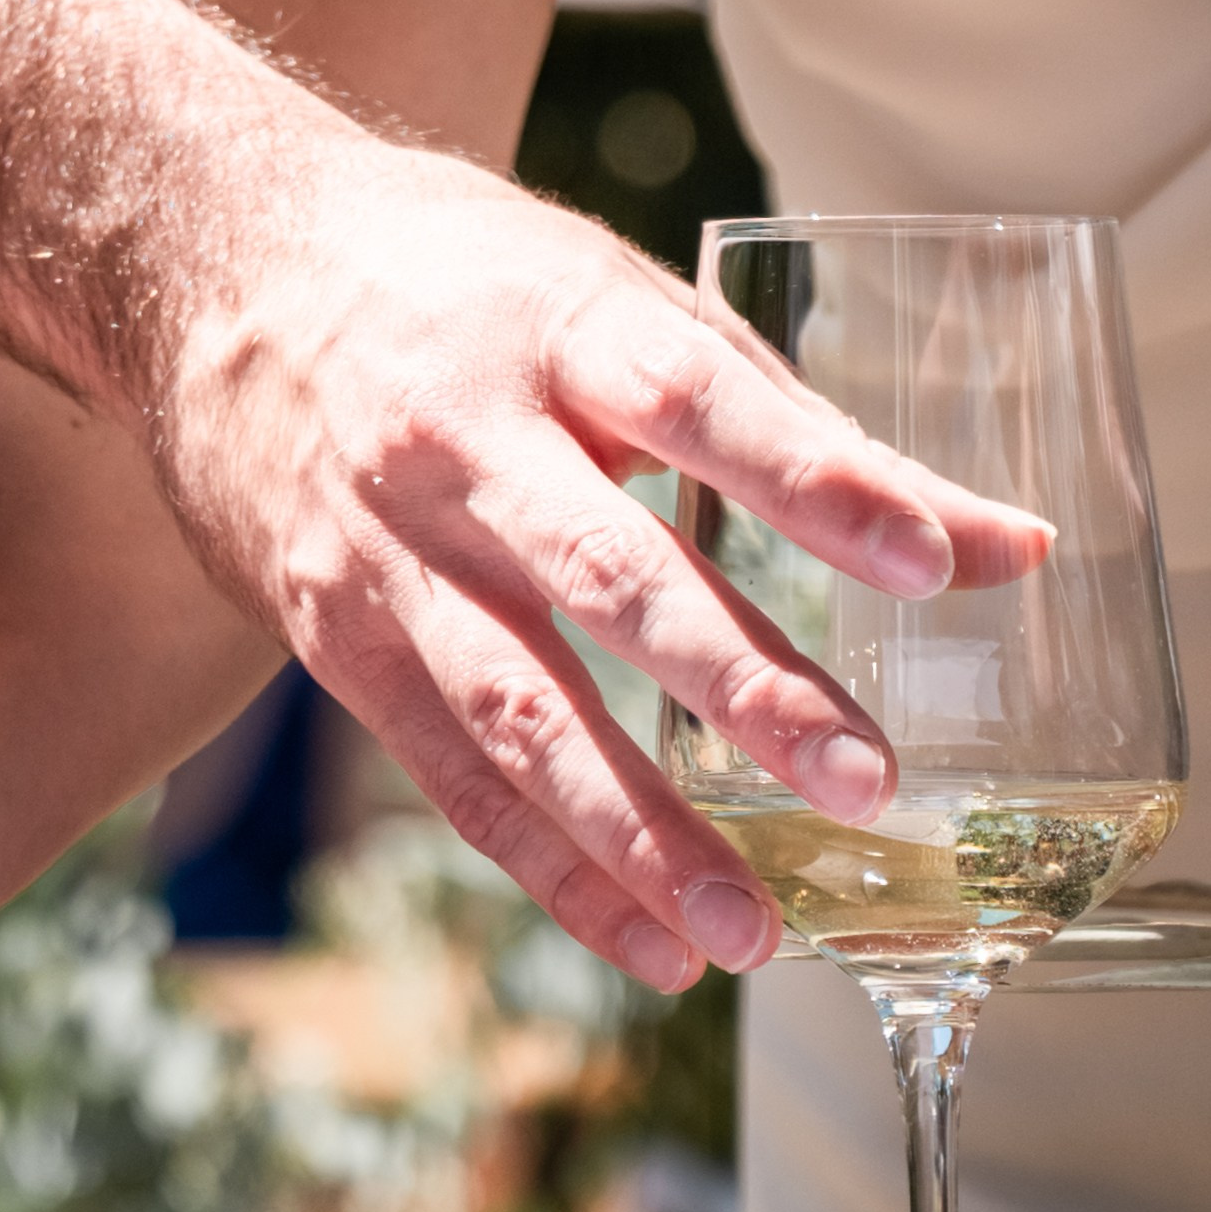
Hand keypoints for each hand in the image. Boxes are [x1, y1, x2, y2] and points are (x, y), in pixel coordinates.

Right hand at [155, 148, 1053, 993]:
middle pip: (603, 574)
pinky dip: (547, 866)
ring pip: (512, 705)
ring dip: (632, 828)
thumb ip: (791, 422)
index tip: (934, 561)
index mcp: (549, 326)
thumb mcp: (610, 301)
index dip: (811, 479)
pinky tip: (643, 941)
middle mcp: (457, 439)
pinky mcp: (332, 632)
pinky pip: (447, 769)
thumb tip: (1000, 546)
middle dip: (737, 686)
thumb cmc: (451, 284)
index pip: (693, 397)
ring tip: (747, 933)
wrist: (210, 269)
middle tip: (863, 782)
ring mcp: (384, 548)